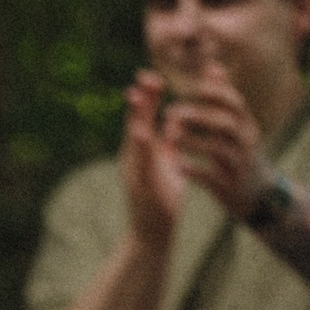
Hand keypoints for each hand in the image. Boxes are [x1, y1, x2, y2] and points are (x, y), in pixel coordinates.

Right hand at [117, 71, 185, 243]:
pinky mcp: (141, 186)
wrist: (152, 234)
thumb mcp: (168, 163)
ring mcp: (134, 172)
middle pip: (135, 122)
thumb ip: (170, 140)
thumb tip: (176, 117)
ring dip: (135, 117)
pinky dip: (141, 146)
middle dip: (140, 99)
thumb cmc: (161, 198)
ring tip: (137, 96)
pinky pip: (141, 163)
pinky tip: (143, 133)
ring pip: (134, 140)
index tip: (152, 75)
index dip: (147, 97)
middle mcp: (133, 158)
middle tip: (145, 75)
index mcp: (142, 151)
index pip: (144, 118)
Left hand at [168, 63, 266, 218]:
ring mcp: (240, 164)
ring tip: (170, 136)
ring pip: (219, 149)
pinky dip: (195, 170)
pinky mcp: (231, 186)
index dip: (212, 92)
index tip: (187, 86)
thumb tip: (213, 66)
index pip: (234, 101)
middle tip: (169, 112)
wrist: (259, 194)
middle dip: (198, 115)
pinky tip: (176, 165)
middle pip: (226, 122)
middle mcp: (246, 141)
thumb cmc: (240, 154)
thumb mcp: (236, 125)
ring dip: (194, 141)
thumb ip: (223, 99)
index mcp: (246, 124)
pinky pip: (213, 176)